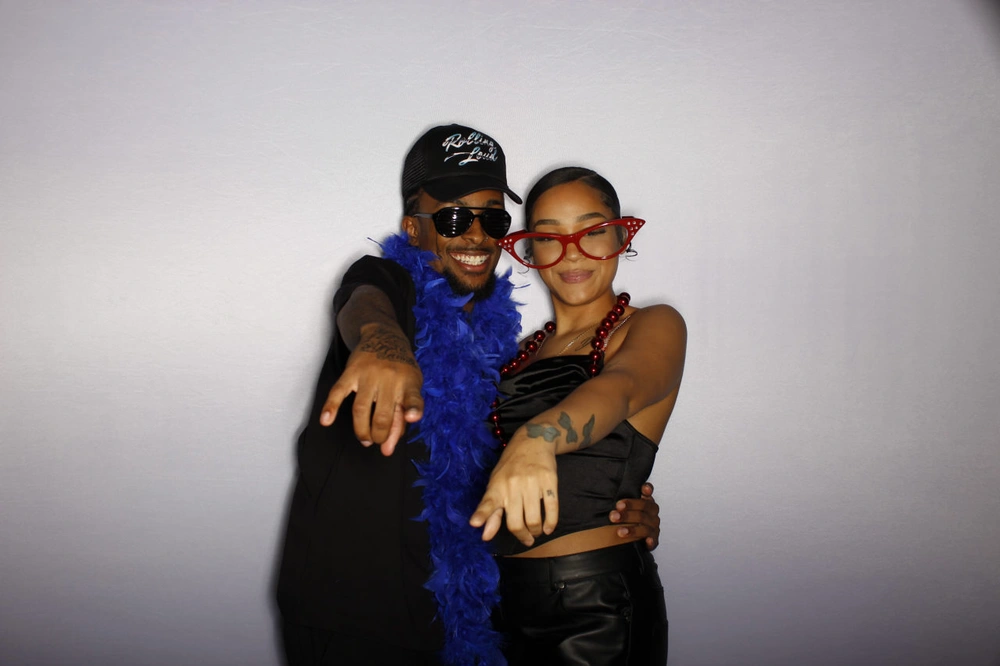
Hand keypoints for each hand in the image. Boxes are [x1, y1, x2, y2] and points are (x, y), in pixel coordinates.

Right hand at [319, 324, 423, 455]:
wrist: (384, 337)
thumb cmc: (400, 369)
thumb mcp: (410, 387)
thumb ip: (401, 417)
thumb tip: (387, 449)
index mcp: (409, 382)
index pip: (413, 398)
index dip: (413, 409)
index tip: (412, 417)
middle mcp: (390, 378)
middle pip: (382, 414)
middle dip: (379, 435)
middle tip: (376, 441)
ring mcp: (369, 375)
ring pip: (361, 409)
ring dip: (361, 429)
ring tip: (364, 439)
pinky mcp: (351, 372)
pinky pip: (338, 391)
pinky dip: (331, 406)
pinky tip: (326, 420)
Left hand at [470, 437, 558, 546]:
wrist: (532, 441)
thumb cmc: (511, 468)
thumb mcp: (496, 485)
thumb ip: (492, 511)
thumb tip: (485, 536)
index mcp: (496, 486)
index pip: (487, 503)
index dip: (481, 515)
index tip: (474, 524)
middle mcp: (512, 485)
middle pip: (516, 522)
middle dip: (523, 536)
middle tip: (527, 539)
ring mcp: (532, 483)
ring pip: (534, 519)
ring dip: (536, 531)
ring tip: (536, 531)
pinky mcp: (549, 480)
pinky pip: (552, 508)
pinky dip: (550, 523)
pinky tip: (548, 528)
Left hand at [609, 482, 659, 549]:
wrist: (631, 537)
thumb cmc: (625, 517)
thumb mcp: (621, 507)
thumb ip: (620, 500)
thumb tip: (604, 489)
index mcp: (646, 501)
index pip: (648, 492)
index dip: (645, 490)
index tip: (642, 489)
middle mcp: (652, 512)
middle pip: (644, 507)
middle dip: (629, 509)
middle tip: (614, 514)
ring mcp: (653, 525)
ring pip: (645, 525)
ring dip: (633, 529)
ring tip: (619, 532)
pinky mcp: (653, 539)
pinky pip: (654, 540)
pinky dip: (651, 540)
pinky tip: (646, 541)